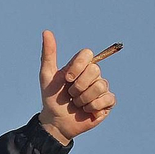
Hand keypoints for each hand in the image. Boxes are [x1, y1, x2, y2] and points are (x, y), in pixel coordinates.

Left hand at [38, 30, 115, 144]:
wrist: (55, 121)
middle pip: (94, 70)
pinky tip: (86, 110)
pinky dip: (92, 107)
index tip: (66, 79)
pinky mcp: (108, 102)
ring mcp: (102, 88)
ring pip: (100, 86)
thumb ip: (48, 54)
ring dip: (83, 99)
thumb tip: (46, 31)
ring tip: (77, 103)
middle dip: (77, 86)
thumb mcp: (47, 76)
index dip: (77, 67)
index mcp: (82, 66)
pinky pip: (107, 99)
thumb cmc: (51, 98)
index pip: (88, 54)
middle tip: (70, 94)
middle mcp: (94, 75)